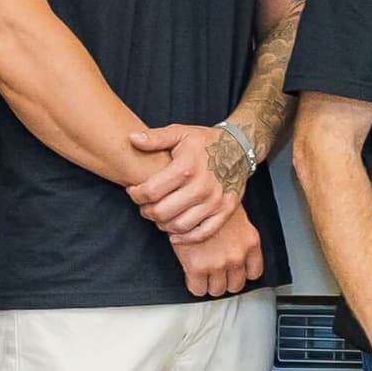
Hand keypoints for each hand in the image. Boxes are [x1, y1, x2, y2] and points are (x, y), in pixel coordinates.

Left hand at [127, 120, 246, 240]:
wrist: (238, 148)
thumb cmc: (204, 141)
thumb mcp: (180, 133)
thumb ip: (155, 137)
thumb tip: (132, 139)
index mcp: (186, 167)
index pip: (151, 192)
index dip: (136, 195)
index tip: (134, 191)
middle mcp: (201, 187)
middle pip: (162, 212)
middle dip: (146, 211)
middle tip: (144, 205)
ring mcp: (215, 201)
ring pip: (179, 226)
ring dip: (162, 224)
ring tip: (159, 215)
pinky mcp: (225, 211)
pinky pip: (202, 233)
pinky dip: (185, 238)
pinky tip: (174, 233)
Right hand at [171, 208, 262, 299]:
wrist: (192, 195)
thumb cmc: (212, 200)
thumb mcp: (236, 216)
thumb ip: (240, 236)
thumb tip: (233, 248)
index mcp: (250, 242)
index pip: (254, 273)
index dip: (242, 273)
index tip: (236, 271)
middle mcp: (237, 255)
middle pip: (236, 285)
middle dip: (226, 280)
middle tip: (217, 272)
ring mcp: (218, 263)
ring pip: (217, 290)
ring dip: (210, 284)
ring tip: (204, 274)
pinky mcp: (197, 267)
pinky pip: (198, 289)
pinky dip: (195, 285)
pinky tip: (192, 276)